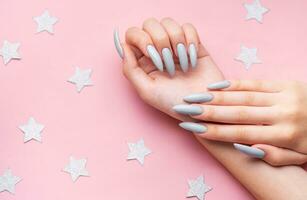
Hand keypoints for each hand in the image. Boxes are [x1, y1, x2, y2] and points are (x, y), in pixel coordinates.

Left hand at [114, 18, 223, 120]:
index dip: (141, 39)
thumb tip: (124, 45)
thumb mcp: (147, 92)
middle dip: (160, 41)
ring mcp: (174, 45)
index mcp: (143, 60)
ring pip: (169, 23)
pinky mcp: (192, 43)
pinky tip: (193, 59)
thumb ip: (130, 69)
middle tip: (168, 64)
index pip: (133, 34)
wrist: (204, 107)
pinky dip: (191, 41)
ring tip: (183, 65)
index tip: (152, 55)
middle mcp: (157, 50)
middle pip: (150, 24)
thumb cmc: (175, 102)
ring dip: (176, 42)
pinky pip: (188, 27)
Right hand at [174, 79, 306, 165]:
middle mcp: (282, 114)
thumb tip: (246, 148)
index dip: (216, 131)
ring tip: (195, 96)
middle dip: (208, 111)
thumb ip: (274, 156)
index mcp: (285, 135)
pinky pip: (255, 82)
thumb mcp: (299, 156)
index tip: (194, 128)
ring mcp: (284, 95)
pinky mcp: (286, 83)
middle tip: (185, 108)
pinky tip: (216, 86)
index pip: (242, 133)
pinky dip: (234, 84)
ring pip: (243, 96)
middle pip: (238, 113)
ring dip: (216, 96)